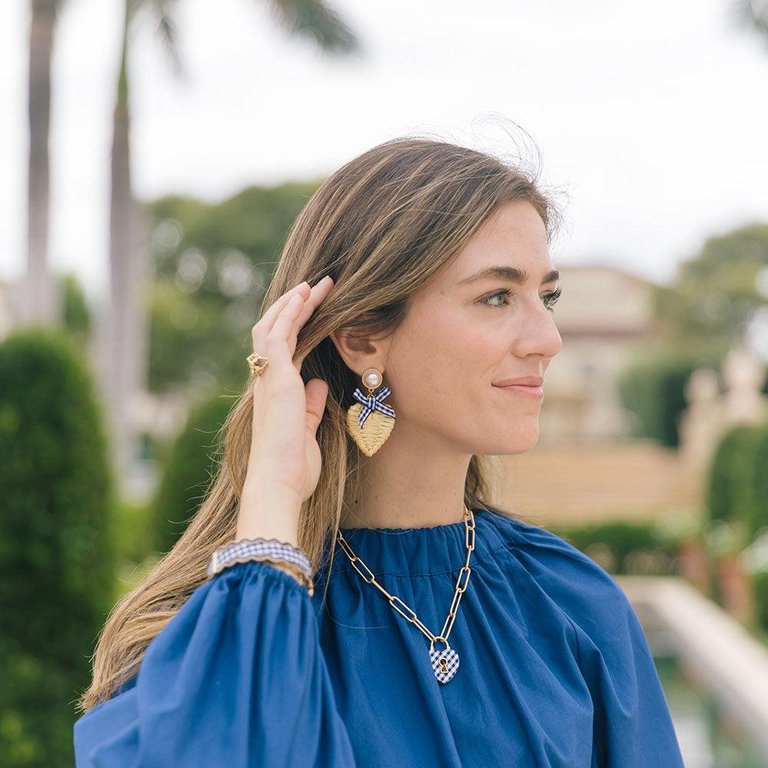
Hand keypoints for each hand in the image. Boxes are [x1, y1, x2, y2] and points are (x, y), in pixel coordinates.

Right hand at [240, 276, 334, 524]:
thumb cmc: (293, 468)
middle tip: (313, 288)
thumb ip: (311, 406)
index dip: (295, 327)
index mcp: (274, 394)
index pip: (282, 351)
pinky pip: (280, 334)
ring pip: (274, 327)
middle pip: (274, 332)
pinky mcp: (276, 377)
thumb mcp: (307, 430)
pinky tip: (305, 295)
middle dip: (293, 308)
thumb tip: (319, 384)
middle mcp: (266, 382)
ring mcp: (268, 378)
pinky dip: (292, 312)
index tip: (313, 309)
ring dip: (294, 303)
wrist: (278, 484)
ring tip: (313, 284)